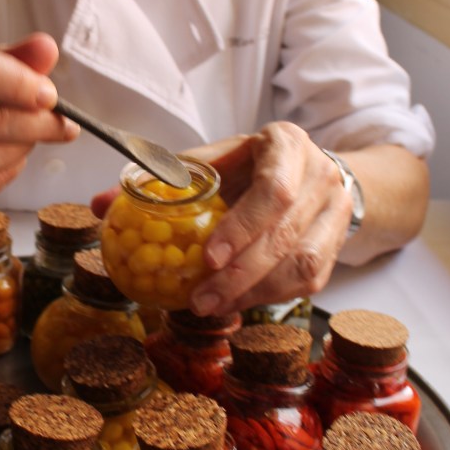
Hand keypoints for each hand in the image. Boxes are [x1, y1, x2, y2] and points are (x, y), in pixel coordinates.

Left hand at [185, 123, 351, 314]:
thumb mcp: (216, 158)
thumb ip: (172, 175)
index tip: (209, 258)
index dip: (242, 227)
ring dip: (255, 292)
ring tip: (214, 305)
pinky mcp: (337, 245)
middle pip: (285, 234)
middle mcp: (321, 176)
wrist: (303, 173)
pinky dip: (271, 297)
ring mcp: (335, 212)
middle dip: (240, 274)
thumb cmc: (250, 165)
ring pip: (303, 264)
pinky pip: (309, 281)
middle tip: (201, 298)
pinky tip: (238, 302)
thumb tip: (112, 199)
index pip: (273, 190)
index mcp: (288, 144)